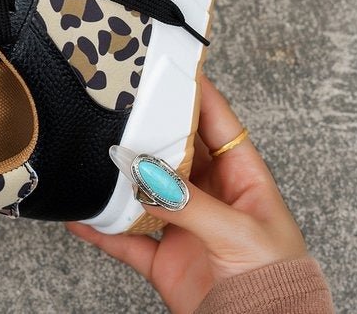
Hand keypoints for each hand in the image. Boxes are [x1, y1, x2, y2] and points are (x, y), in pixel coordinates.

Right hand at [67, 74, 306, 313]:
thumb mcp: (238, 233)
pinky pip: (125, 238)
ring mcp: (184, 227)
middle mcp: (211, 197)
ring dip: (121, 177)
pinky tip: (79, 215)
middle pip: (175, 151)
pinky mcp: (163, 260)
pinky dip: (100, 228)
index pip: (218, 124)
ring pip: (146, 190)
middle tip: (121, 106)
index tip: (169, 69)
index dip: (197, 95)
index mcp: (243, 180)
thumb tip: (144, 174)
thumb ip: (189, 203)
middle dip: (150, 130)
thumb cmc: (277, 287)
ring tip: (94, 153)